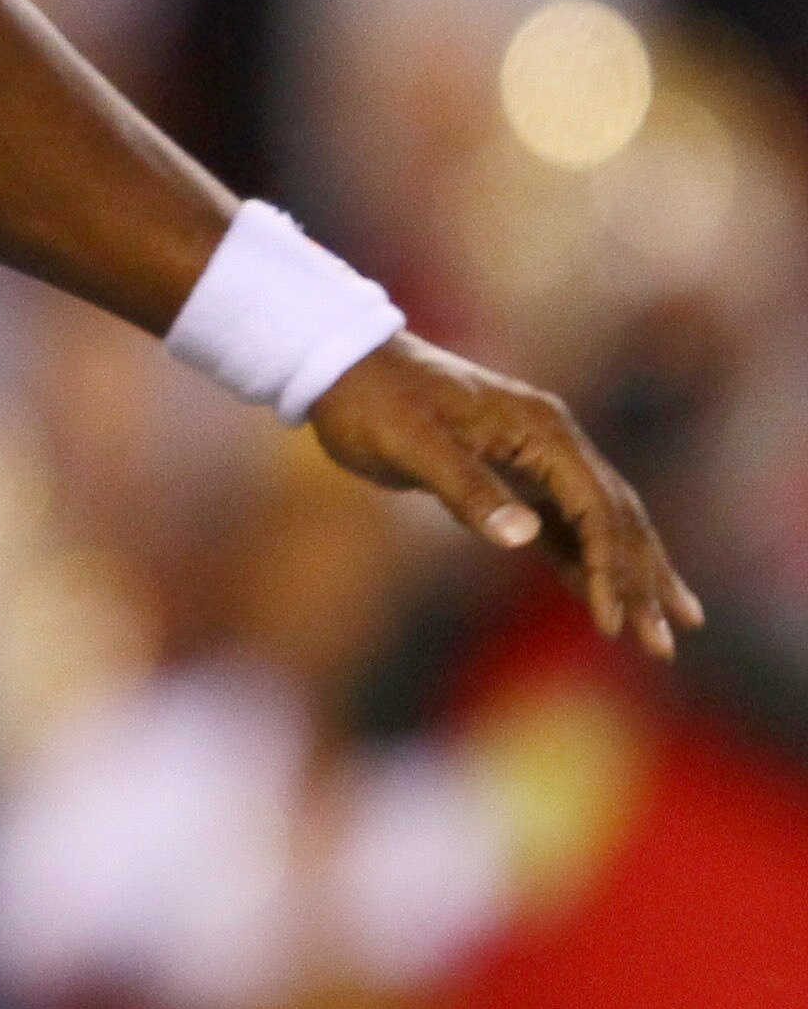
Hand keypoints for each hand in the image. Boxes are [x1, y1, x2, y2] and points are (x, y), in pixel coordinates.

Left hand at [307, 334, 704, 658]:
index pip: (596, 507)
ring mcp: (536, 455)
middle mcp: (551, 439)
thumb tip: (525, 537)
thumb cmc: (371, 402)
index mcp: (540, 430)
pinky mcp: (512, 472)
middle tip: (667, 645)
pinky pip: (562, 523)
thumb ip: (468, 488)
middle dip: (644, 581)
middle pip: (616, 518)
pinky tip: (599, 598)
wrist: (341, 363)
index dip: (611, 566)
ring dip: (628, 577)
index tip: (614, 621)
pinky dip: (585, 561)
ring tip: (660, 635)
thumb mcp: (411, 444)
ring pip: (599, 523)